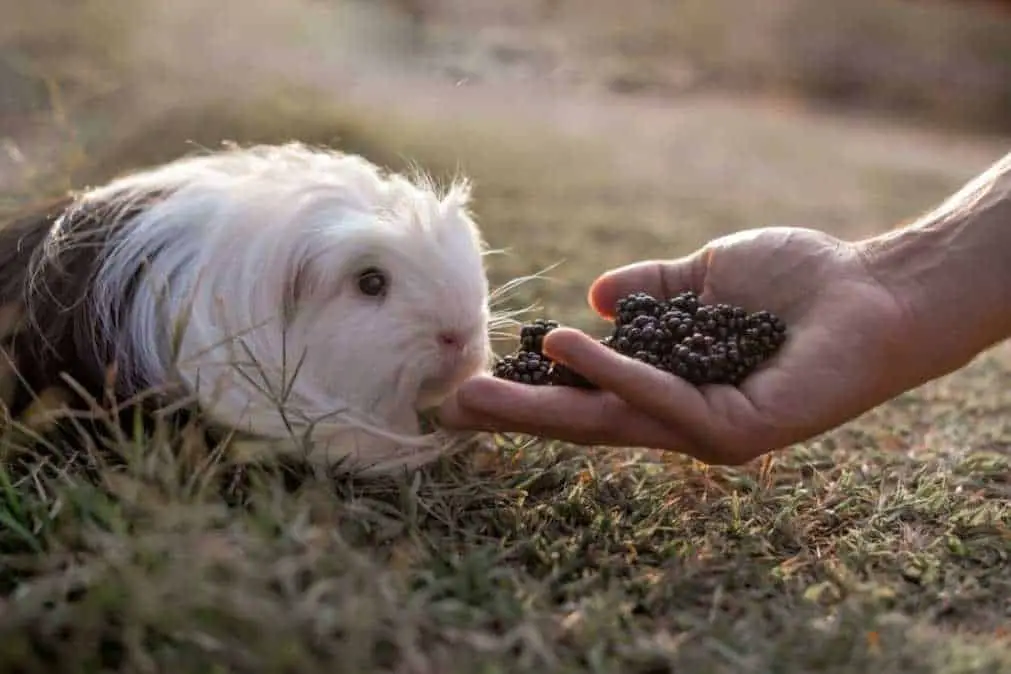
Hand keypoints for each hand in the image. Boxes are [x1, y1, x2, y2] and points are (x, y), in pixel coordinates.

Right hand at [438, 227, 924, 464]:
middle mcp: (681, 417)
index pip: (589, 396)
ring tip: (485, 389)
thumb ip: (651, 288)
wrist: (872, 289)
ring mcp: (707, 431)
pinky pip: (664, 400)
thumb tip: (594, 295)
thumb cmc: (797, 281)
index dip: (534, 391)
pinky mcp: (737, 431)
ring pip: (612, 421)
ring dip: (546, 406)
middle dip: (520, 416)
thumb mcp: (702, 278)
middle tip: (455, 408)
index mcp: (669, 385)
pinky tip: (569, 348)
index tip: (477, 382)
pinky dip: (614, 374)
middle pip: (588, 421)